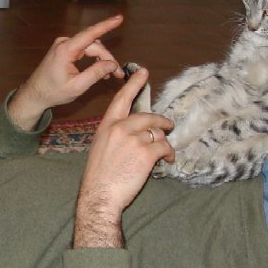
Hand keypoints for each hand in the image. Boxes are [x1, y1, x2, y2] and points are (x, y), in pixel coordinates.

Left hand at [7, 15, 126, 129]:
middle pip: (93, 44)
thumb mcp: (77, 86)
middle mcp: (64, 42)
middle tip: (118, 74)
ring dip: (101, 58)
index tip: (119, 18)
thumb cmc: (53, 92)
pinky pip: (83, 49)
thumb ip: (96, 74)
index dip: (106, 25)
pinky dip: (93, 58)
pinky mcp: (64, 49)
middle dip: (107, 57)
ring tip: (111, 74)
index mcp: (66, 50)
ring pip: (90, 47)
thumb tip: (113, 64)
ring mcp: (63, 44)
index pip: (90, 34)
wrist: (35, 94)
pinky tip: (100, 69)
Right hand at [74, 66, 174, 247]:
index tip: (143, 72)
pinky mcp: (146, 153)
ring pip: (158, 133)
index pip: (122, 99)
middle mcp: (120, 129)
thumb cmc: (98, 177)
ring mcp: (134, 140)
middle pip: (148, 116)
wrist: (99, 196)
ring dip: (165, 141)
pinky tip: (168, 160)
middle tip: (169, 125)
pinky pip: (164, 147)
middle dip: (161, 120)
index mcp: (107, 126)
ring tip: (167, 151)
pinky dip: (169, 153)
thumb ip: (115, 136)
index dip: (134, 84)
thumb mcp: (100, 148)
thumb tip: (133, 133)